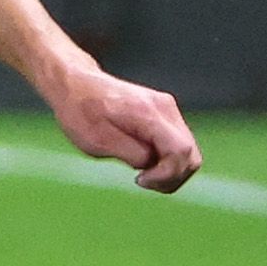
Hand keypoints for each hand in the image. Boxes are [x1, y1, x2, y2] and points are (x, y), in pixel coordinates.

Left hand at [46, 63, 199, 193]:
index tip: (139, 179)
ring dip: (170, 170)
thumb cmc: (80, 113)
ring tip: (142, 174)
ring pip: (188, 152)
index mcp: (148, 114)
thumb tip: (155, 165)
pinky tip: (143, 161)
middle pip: (191, 155)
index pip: (180, 151)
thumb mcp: (98, 142)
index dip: (167, 174)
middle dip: (172, 177)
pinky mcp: (165, 112)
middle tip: (142, 181)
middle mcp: (165, 108)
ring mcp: (168, 108)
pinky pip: (178, 144)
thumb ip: (133, 154)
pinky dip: (167, 160)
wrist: (76, 84)